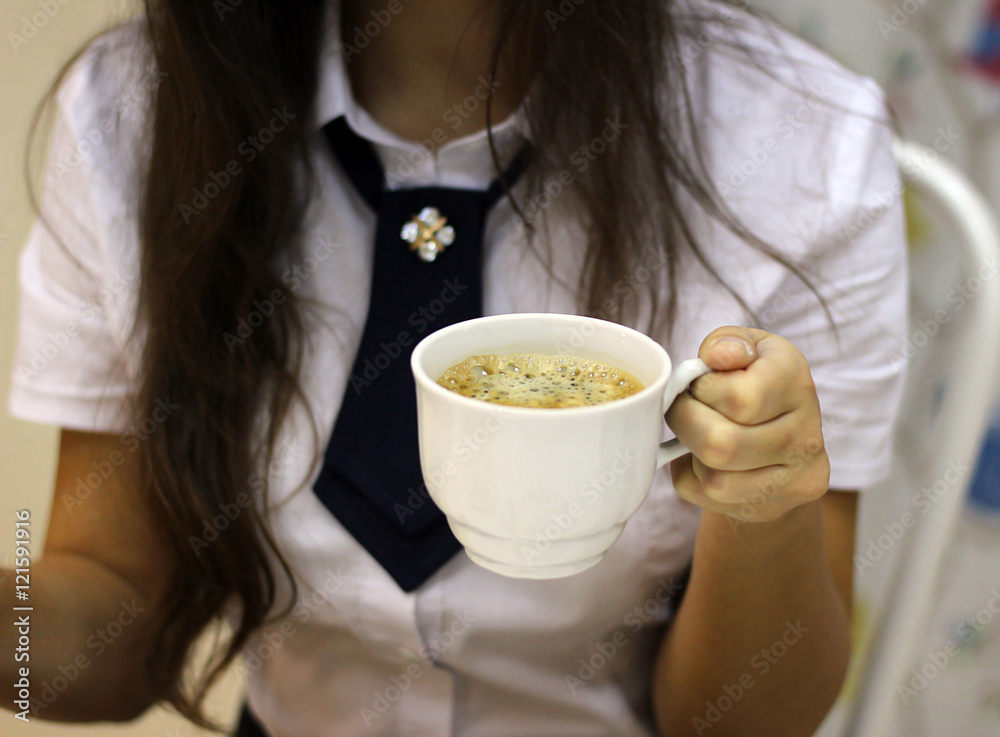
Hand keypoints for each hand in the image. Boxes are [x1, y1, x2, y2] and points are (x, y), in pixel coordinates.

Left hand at [665, 327, 829, 523]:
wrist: (781, 440)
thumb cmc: (752, 382)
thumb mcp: (743, 348)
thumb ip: (726, 343)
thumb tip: (717, 356)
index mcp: (796, 382)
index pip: (741, 398)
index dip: (701, 390)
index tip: (696, 384)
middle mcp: (806, 435)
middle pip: (722, 445)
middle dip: (685, 424)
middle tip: (682, 410)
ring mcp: (796, 478)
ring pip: (715, 481)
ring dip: (690, 456)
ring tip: (698, 434)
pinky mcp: (776, 507)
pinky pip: (708, 500)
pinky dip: (692, 479)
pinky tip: (705, 460)